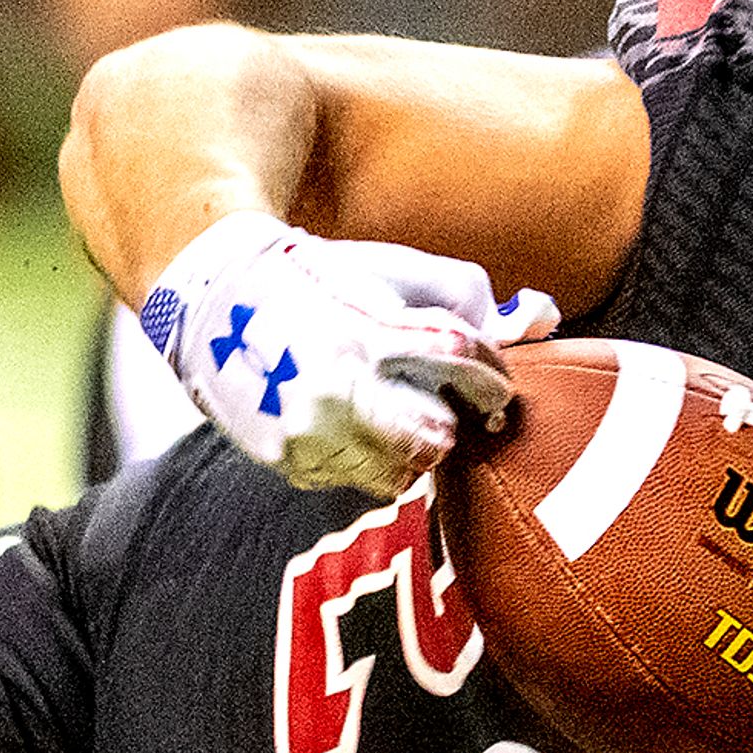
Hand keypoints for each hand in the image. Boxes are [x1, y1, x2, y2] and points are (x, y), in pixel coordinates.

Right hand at [141, 212, 558, 494]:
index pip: (462, 359)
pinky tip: (342, 425)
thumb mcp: (387, 271)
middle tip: (443, 414)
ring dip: (407, 450)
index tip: (496, 384)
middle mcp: (340, 388)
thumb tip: (535, 321)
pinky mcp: (290, 462)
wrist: (217, 299)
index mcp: (369, 331)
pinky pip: (352, 480)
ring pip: (398, 474)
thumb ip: (461, 294)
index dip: (492, 375)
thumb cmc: (320, 281)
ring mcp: (310, 432)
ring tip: (388, 419)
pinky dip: (360, 457)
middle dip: (446, 428)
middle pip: (434, 442)